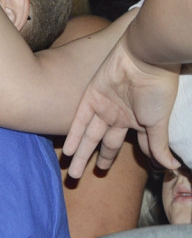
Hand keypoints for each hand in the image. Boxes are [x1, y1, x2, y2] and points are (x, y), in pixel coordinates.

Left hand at [62, 33, 181, 177]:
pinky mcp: (91, 97)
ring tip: (71, 173)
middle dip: (93, 161)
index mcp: (138, 122)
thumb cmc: (157, 90)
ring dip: (79, 154)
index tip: (110, 174)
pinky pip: (80, 121)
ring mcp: (105, 107)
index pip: (129, 146)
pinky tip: (67, 151)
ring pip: (89, 136)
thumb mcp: (159, 122)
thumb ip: (158, 144)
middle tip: (78, 178)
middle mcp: (119, 116)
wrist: (145, 59)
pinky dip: (73, 136)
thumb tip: (171, 167)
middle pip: (103, 143)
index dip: (121, 159)